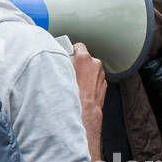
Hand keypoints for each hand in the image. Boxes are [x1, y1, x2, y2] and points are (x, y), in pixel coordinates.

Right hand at [71, 42, 107, 161]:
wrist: (84, 114)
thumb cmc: (72, 96)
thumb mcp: (62, 76)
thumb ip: (62, 64)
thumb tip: (57, 61)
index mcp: (85, 59)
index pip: (79, 46)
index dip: (72, 50)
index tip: (67, 55)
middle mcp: (96, 64)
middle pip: (85, 58)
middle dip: (78, 63)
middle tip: (69, 72)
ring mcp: (101, 75)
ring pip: (91, 69)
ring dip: (85, 73)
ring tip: (75, 83)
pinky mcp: (104, 85)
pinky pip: (95, 79)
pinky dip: (90, 82)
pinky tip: (82, 90)